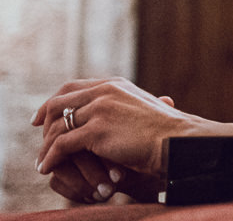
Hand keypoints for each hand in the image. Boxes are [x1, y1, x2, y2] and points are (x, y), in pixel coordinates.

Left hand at [33, 78, 185, 202]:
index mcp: (114, 84)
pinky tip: (47, 168)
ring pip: (57, 127)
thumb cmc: (163, 131)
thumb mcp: (140, 108)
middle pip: (58, 104)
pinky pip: (62, 145)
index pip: (70, 87)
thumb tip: (104, 113)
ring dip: (46, 147)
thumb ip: (118, 106)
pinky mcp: (96, 131)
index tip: (41, 117)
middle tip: (38, 139)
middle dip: (43, 122)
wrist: (175, 140)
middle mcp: (104, 92)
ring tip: (42, 161)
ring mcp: (100, 109)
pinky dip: (51, 158)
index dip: (51, 102)